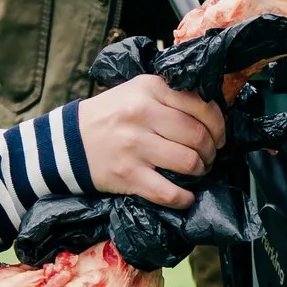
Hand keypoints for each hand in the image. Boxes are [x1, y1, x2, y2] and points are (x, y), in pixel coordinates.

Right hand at [77, 75, 223, 206]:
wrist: (67, 142)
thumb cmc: (110, 116)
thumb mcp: (138, 91)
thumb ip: (171, 95)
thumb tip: (212, 113)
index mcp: (150, 89)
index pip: (201, 106)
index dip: (218, 125)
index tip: (218, 136)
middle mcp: (142, 114)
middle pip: (198, 136)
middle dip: (211, 151)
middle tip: (209, 156)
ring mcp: (135, 146)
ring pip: (189, 162)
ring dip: (201, 171)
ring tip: (197, 171)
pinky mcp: (128, 175)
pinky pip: (169, 192)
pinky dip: (184, 198)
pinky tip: (186, 196)